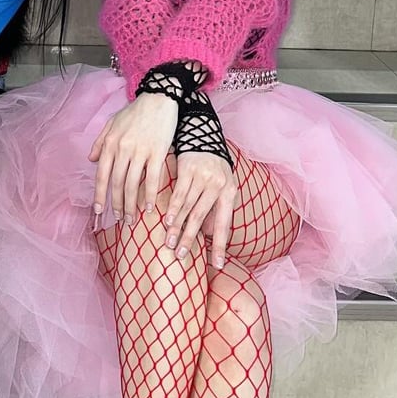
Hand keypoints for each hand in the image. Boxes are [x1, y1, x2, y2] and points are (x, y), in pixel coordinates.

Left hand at [90, 93, 176, 224]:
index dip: (100, 195)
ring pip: (133, 184)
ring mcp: (140, 151)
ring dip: (131, 204)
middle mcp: (123, 149)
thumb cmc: (134, 111)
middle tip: (119, 219)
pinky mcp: (157, 152)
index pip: (102, 175)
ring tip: (131, 218)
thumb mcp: (111, 123)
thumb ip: (100, 142)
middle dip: (117, 204)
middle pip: (118, 183)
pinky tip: (149, 207)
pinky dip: (149, 195)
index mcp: (110, 144)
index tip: (99, 211)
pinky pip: (152, 179)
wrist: (158, 98)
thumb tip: (91, 160)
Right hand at [163, 152, 237, 266]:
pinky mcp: (188, 169)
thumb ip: (215, 210)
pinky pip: (179, 193)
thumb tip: (208, 236)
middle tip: (181, 256)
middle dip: (190, 239)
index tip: (217, 264)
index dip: (220, 245)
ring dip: (177, 227)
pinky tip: (167, 220)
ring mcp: (202, 177)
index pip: (224, 224)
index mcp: (229, 192)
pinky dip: (172, 208)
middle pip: (201, 218)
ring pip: (188, 207)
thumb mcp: (221, 186)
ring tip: (169, 242)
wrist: (203, 133)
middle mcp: (218, 185)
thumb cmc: (213, 165)